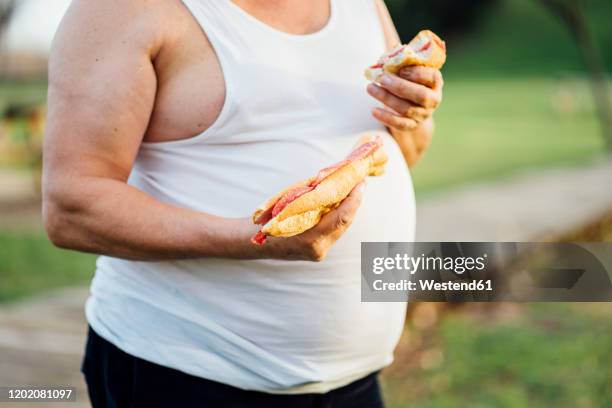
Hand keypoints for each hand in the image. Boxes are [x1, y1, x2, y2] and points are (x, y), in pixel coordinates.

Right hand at [249, 182, 364, 260]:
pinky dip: (338, 215)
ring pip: (341, 226)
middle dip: (354, 201)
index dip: (354, 199)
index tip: (361, 183)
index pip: (341, 218)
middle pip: (345, 223)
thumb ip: (310, 198)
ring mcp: (319, 252)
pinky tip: (342, 202)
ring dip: (348, 208)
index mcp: (309, 239)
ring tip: (353, 189)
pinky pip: (334, 230)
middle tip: (360, 182)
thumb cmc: (266, 221)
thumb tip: (332, 181)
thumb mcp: (286, 204)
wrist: (254, 243)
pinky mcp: (319, 251)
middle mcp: (318, 249)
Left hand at [367, 66, 443, 130]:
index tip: (400, 69)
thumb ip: (403, 63)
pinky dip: (386, 118)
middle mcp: (433, 99)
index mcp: (435, 82)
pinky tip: (373, 110)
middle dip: (400, 86)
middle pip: (420, 95)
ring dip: (387, 98)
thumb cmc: (408, 82)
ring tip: (370, 88)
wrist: (412, 108)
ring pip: (406, 109)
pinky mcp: (412, 126)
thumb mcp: (409, 71)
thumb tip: (391, 53)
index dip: (417, 73)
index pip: (432, 77)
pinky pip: (400, 124)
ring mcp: (424, 114)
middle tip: (382, 78)